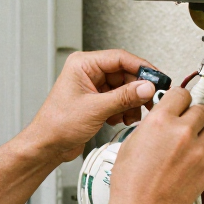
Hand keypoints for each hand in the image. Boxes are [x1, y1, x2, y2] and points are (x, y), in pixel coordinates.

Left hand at [23, 50, 158, 162]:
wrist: (47, 146)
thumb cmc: (57, 125)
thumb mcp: (95, 109)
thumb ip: (124, 97)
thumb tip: (146, 87)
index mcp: (83, 64)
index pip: (120, 57)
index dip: (141, 67)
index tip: (157, 77)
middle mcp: (88, 72)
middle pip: (124, 73)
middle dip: (137, 89)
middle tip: (150, 100)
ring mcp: (93, 87)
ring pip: (124, 88)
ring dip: (131, 102)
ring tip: (131, 115)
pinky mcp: (97, 101)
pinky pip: (119, 100)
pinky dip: (124, 110)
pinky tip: (120, 119)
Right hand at [107, 87, 203, 203]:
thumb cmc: (131, 183)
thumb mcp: (131, 142)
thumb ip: (152, 125)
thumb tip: (161, 120)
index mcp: (161, 121)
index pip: (181, 93)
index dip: (179, 99)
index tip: (180, 104)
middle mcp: (182, 132)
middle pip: (202, 108)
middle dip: (193, 115)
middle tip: (185, 124)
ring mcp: (197, 150)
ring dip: (201, 135)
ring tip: (188, 146)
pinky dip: (202, 157)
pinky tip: (188, 165)